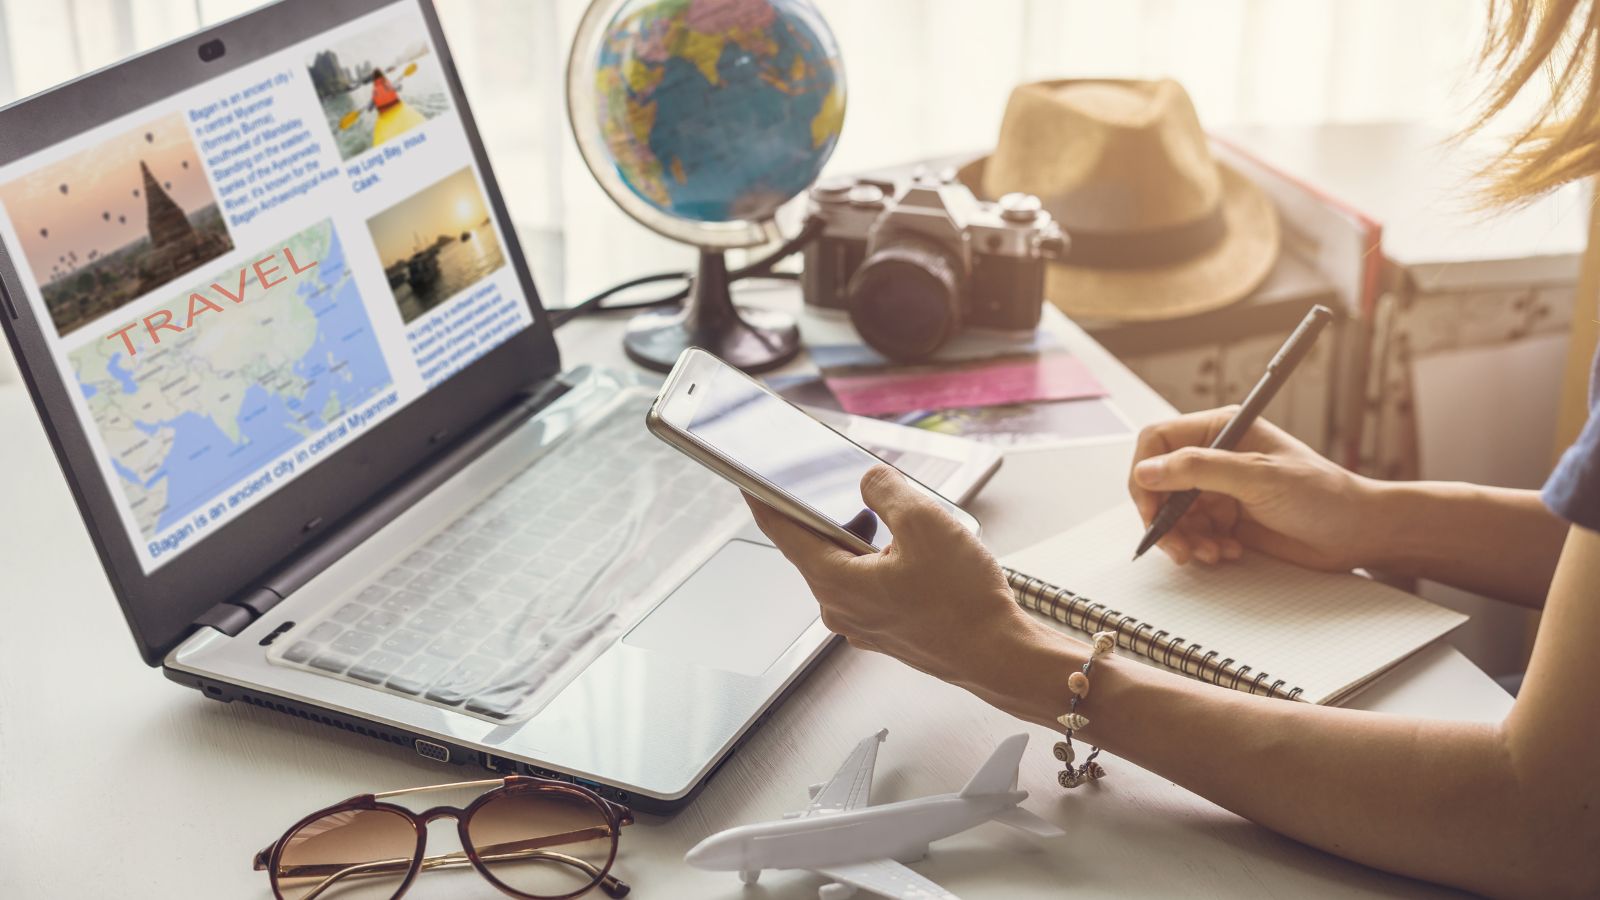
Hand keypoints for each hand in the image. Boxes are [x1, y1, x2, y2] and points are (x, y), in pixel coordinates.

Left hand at [743, 466, 1038, 693]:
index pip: (782, 531)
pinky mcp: (884, 629)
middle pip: (818, 546)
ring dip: (865, 537)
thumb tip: (869, 482)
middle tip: (852, 485)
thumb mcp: (925, 522)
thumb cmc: (964, 604)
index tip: (747, 478)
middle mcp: (839, 607)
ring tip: (902, 521)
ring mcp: (861, 622)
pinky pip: (869, 584)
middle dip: (834, 512)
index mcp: (835, 581)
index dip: (762, 498)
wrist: (999, 656)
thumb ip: (885, 491)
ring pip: (847, 565)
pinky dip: (881, 561)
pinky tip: (914, 551)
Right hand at [1129, 407, 1382, 569]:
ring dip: (1184, 538)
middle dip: (1163, 517)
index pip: (1158, 441)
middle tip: (1175, 543)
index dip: (1146, 473)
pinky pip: (1192, 534)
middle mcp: (1215, 457)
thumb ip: (1199, 470)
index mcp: (1221, 430)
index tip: (1150, 505)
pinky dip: (1201, 548)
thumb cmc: (1322, 495)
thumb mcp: (1258, 477)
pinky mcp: (1225, 520)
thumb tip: (1148, 470)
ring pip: (1172, 514)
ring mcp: (1219, 490)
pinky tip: (1227, 553)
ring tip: (1210, 552)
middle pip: (1159, 483)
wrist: (1356, 534)